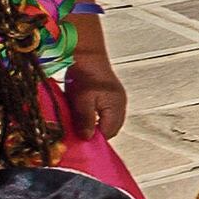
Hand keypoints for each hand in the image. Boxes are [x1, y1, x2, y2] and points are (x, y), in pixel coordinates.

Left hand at [64, 24, 129, 142]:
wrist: (88, 56)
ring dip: (95, 125)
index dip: (94, 139)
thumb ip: (86, 120)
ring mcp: (116, 101)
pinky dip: (95, 117)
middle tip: (79, 133)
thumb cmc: (86, 76)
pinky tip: (84, 114)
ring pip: (107, 121)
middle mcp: (119, 106)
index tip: (80, 142)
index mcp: (115, 108)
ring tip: (80, 123)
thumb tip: (87, 138)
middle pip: (110, 128)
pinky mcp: (110, 96)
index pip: (108, 133)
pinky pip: (104, 113)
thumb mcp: (82, 100)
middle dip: (95, 133)